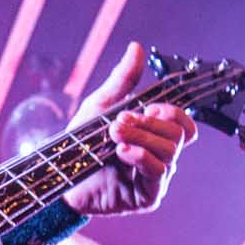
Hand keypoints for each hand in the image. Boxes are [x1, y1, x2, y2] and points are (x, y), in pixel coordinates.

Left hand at [64, 41, 196, 217]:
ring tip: (114, 135)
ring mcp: (156, 178)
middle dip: (149, 124)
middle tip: (117, 122)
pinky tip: (121, 151)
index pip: (183, 123)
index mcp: (154, 135)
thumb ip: (123, 80)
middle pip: (179, 135)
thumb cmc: (82, 143)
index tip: (144, 108)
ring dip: (142, 138)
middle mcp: (160, 156)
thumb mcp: (101, 105)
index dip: (170, 112)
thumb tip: (136, 48)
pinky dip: (141, 157)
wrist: (60, 176)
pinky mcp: (147, 196)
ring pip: (170, 152)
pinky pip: (158, 173)